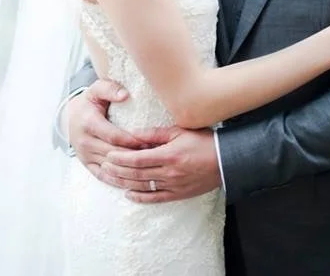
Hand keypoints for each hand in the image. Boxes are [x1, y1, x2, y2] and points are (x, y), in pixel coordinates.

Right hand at [66, 79, 146, 182]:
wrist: (69, 118)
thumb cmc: (89, 103)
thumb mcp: (96, 90)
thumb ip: (109, 88)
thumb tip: (125, 95)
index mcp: (88, 123)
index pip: (114, 136)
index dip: (133, 140)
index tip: (150, 141)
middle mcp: (85, 142)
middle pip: (114, 153)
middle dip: (135, 156)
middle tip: (155, 157)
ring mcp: (85, 155)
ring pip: (111, 167)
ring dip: (130, 169)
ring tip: (150, 169)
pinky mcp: (87, 165)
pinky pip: (104, 176)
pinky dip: (119, 180)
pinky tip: (135, 181)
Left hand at [100, 126, 220, 203]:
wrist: (226, 160)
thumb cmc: (203, 141)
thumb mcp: (178, 131)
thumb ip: (154, 134)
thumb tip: (133, 134)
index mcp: (168, 155)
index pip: (138, 159)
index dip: (121, 159)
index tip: (109, 155)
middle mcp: (169, 173)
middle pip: (137, 174)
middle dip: (118, 171)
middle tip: (103, 166)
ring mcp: (174, 185)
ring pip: (143, 187)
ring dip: (124, 184)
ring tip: (110, 179)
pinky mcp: (178, 194)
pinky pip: (156, 198)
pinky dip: (141, 197)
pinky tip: (128, 194)